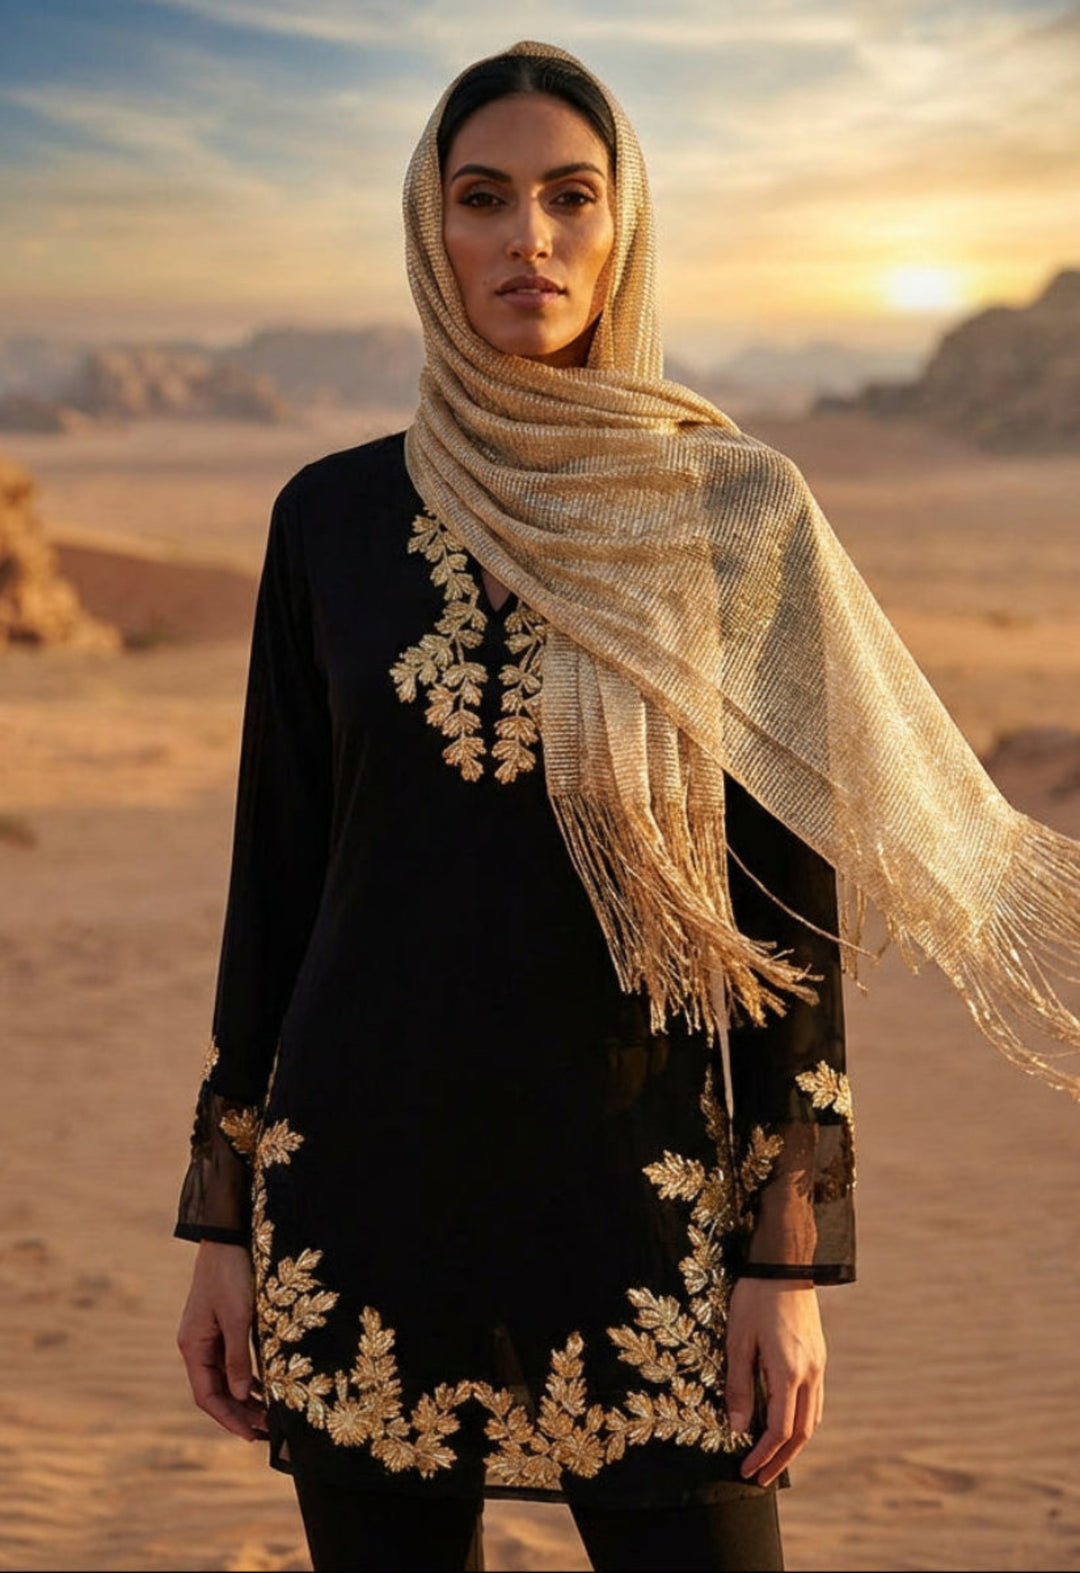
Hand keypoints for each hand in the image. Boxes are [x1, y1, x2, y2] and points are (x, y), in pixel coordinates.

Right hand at [177, 1240, 266, 1441]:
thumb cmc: (231, 1273)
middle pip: (215, 1390)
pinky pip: (231, 1360)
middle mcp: (197, 1344)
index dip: (228, 1418)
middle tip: (266, 1431)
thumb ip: (238, 1357)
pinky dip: (246, 1376)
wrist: (228, 1236)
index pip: (207, 1395)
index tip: (250, 1435)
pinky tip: (264, 1386)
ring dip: (244, 1397)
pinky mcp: (222, 1324)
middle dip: (238, 1412)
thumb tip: (242, 1395)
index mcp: (193, 1346)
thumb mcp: (238, 1316)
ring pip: (224, 1377)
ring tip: (268, 1415)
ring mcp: (208, 1335)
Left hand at [724, 1276, 824, 1487]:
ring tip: (772, 1457)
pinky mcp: (818, 1355)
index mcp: (789, 1371)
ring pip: (813, 1417)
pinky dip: (802, 1420)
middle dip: (781, 1459)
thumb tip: (739, 1428)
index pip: (780, 1430)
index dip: (763, 1454)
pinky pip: (815, 1399)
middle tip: (760, 1477)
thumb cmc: (755, 1298)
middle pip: (802, 1432)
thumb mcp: (738, 1340)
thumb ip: (739, 1386)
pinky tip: (786, 1421)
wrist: (784, 1262)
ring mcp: (818, 1364)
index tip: (746, 1469)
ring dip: (794, 1443)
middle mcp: (810, 1373)